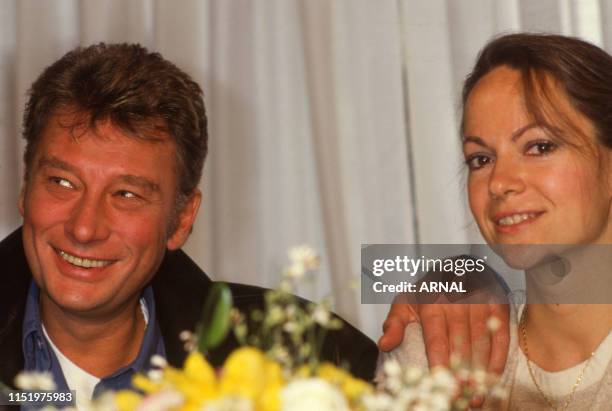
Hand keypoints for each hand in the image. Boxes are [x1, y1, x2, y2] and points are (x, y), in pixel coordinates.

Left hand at [378, 300, 509, 406]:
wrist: (455, 266)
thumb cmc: (427, 291)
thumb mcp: (405, 301)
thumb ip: (394, 323)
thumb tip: (384, 344)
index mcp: (432, 303)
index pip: (437, 339)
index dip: (440, 364)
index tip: (440, 385)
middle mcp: (457, 301)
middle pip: (461, 344)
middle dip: (461, 374)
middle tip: (459, 398)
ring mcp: (480, 302)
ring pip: (482, 342)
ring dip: (480, 372)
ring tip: (476, 396)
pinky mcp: (497, 304)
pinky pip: (501, 334)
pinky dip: (498, 358)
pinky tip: (492, 378)